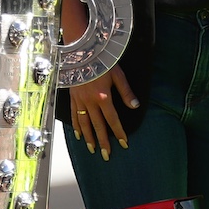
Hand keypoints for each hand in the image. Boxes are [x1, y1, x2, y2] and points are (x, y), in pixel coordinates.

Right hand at [61, 0, 137, 158]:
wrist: (80, 51)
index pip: (113, 120)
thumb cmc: (101, 61)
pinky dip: (76, 126)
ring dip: (89, 138)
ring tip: (93, 150)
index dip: (119, 133)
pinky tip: (78, 135)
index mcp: (103, 97)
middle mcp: (90, 102)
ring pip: (85, 124)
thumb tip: (135, 106)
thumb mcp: (118, 74)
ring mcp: (80, 100)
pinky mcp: (73, 97)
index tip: (124, 144)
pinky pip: (74, 115)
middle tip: (107, 156)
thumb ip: (126, 92)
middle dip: (103, 142)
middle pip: (98, 126)